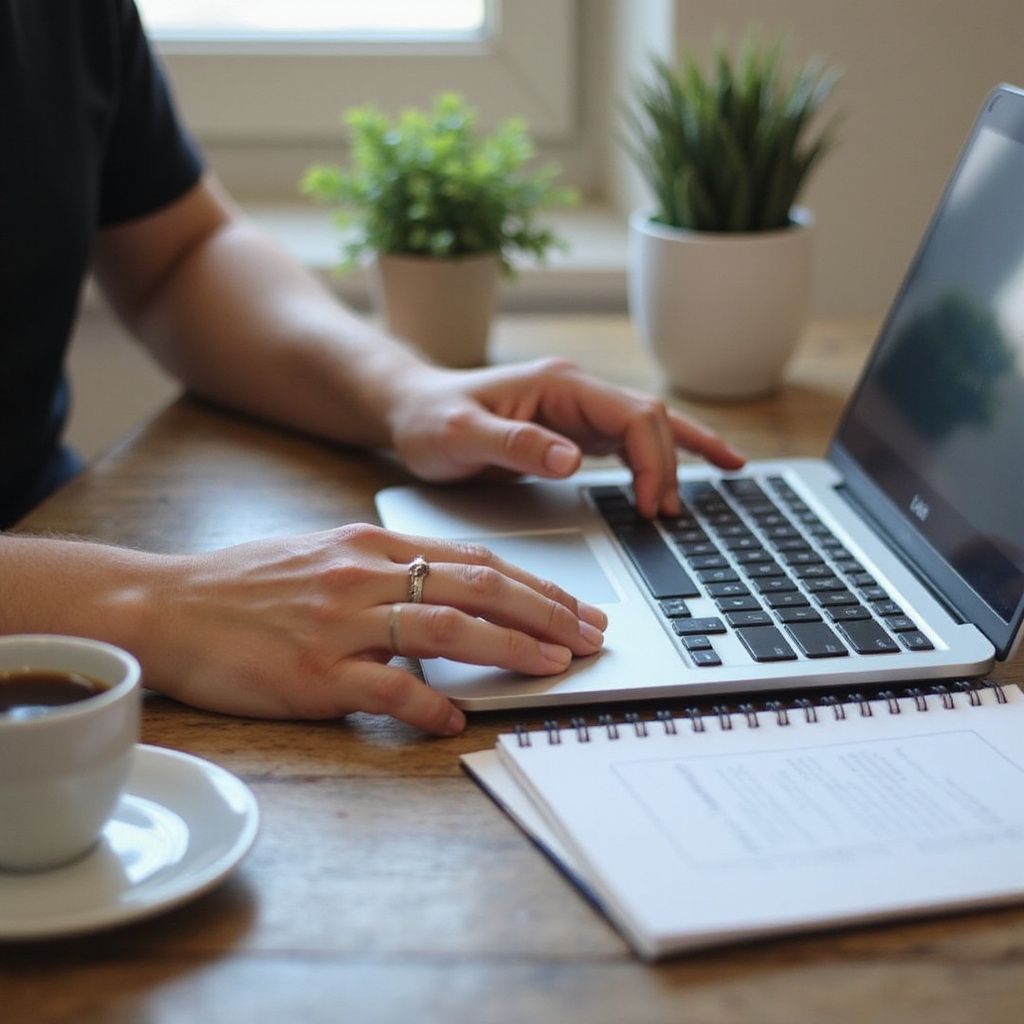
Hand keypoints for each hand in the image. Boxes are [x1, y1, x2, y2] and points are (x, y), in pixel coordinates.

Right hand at [140, 524, 606, 734]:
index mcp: (371, 544)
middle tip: (591, 636)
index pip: (475, 559)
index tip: (577, 607)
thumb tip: (451, 594)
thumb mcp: (325, 554)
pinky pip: (387, 689)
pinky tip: (458, 718)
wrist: (168, 604)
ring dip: (510, 648)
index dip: (536, 585)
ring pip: (446, 627)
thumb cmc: (248, 583)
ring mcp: (340, 623)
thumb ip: (388, 570)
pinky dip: (430, 704)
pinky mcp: (312, 673)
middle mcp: (364, 576)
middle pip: (477, 586)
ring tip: (554, 666)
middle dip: (546, 612)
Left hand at [386, 358, 744, 517]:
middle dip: (669, 466)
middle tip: (667, 517)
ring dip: (680, 456)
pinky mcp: (575, 427)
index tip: (649, 507)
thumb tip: (572, 457)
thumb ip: (514, 444)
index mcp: (556, 384)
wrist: (410, 409)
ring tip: (722, 478)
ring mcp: (578, 407)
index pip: (630, 416)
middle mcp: (575, 389)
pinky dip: (668, 450)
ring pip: (650, 426)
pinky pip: (633, 437)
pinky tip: (697, 462)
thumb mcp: (459, 435)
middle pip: (649, 420)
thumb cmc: (429, 420)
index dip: (651, 461)